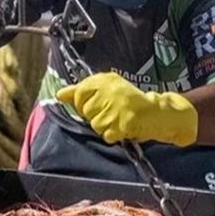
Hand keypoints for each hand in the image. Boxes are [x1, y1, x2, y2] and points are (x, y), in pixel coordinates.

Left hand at [56, 72, 197, 146]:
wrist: (156, 112)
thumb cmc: (129, 99)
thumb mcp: (105, 88)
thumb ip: (80, 91)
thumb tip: (59, 95)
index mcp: (105, 80)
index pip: (79, 94)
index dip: (82, 103)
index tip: (93, 105)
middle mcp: (109, 91)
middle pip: (86, 112)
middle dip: (95, 115)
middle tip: (111, 111)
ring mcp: (115, 109)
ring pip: (95, 125)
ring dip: (105, 126)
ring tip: (118, 119)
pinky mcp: (121, 124)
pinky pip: (106, 135)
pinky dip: (113, 135)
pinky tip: (122, 127)